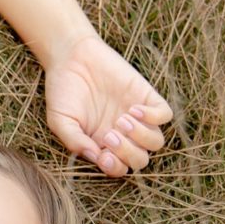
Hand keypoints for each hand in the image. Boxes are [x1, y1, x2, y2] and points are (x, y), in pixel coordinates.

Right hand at [44, 30, 173, 176]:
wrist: (71, 55)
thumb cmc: (63, 90)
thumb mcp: (60, 120)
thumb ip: (74, 141)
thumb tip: (95, 156)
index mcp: (103, 144)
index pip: (120, 167)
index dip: (115, 167)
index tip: (102, 155)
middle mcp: (123, 134)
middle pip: (140, 159)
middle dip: (128, 152)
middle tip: (110, 134)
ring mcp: (136, 116)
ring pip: (156, 141)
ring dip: (142, 136)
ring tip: (122, 119)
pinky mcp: (145, 96)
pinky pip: (164, 114)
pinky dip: (154, 116)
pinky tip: (133, 108)